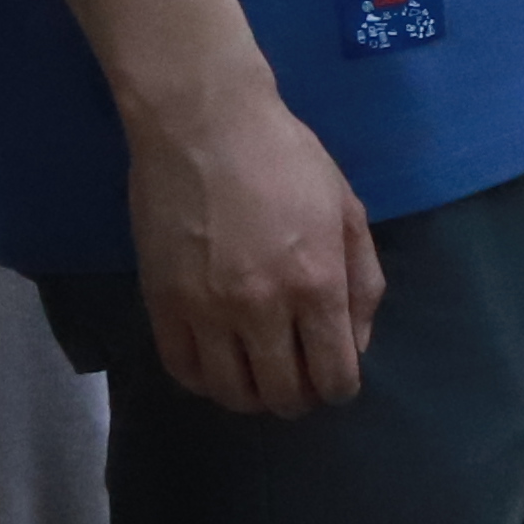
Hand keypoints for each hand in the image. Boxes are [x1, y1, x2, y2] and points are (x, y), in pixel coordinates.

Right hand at [123, 68, 384, 416]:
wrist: (204, 124)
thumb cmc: (286, 159)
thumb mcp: (348, 211)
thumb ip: (362, 283)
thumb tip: (356, 344)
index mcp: (317, 284)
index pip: (335, 376)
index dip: (339, 389)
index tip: (335, 381)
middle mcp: (262, 308)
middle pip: (282, 395)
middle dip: (298, 399)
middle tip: (298, 382)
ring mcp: (206, 309)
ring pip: (230, 392)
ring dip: (250, 397)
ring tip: (257, 378)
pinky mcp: (161, 302)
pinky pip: (181, 369)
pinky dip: (203, 381)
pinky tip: (217, 366)